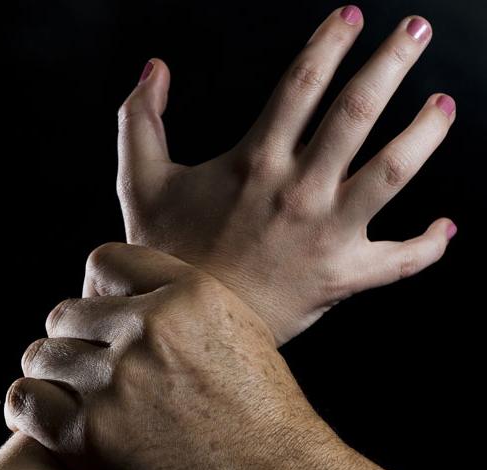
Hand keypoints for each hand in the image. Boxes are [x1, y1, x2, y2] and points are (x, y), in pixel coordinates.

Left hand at [5, 243, 425, 469]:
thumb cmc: (259, 403)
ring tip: (76, 384)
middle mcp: (151, 329)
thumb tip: (131, 292)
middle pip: (68, 312)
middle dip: (76, 332)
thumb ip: (183, 298)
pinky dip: (33, 403)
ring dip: (55, 368)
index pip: (108, 261)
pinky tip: (53, 410)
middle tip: (90, 355)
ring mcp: (118, 381)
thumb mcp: (237, 327)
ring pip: (42, 354)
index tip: (101, 304)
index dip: (100, 283)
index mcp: (191, 295)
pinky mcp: (90, 437)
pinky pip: (26, 400)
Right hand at [117, 6, 455, 344]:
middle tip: (418, 31)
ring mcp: (327, 235)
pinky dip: (430, 245)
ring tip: (443, 105)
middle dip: (392, 63)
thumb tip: (153, 68)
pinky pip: (401, 261)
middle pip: (357, 112)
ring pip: (393, 172)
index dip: (330, 42)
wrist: (189, 323)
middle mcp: (298, 191)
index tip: (352, 17)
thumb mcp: (138, 182)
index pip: (302, 83)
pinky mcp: (343, 276)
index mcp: (255, 162)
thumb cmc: (168, 253)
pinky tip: (446, 227)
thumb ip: (138, 118)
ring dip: (425, 134)